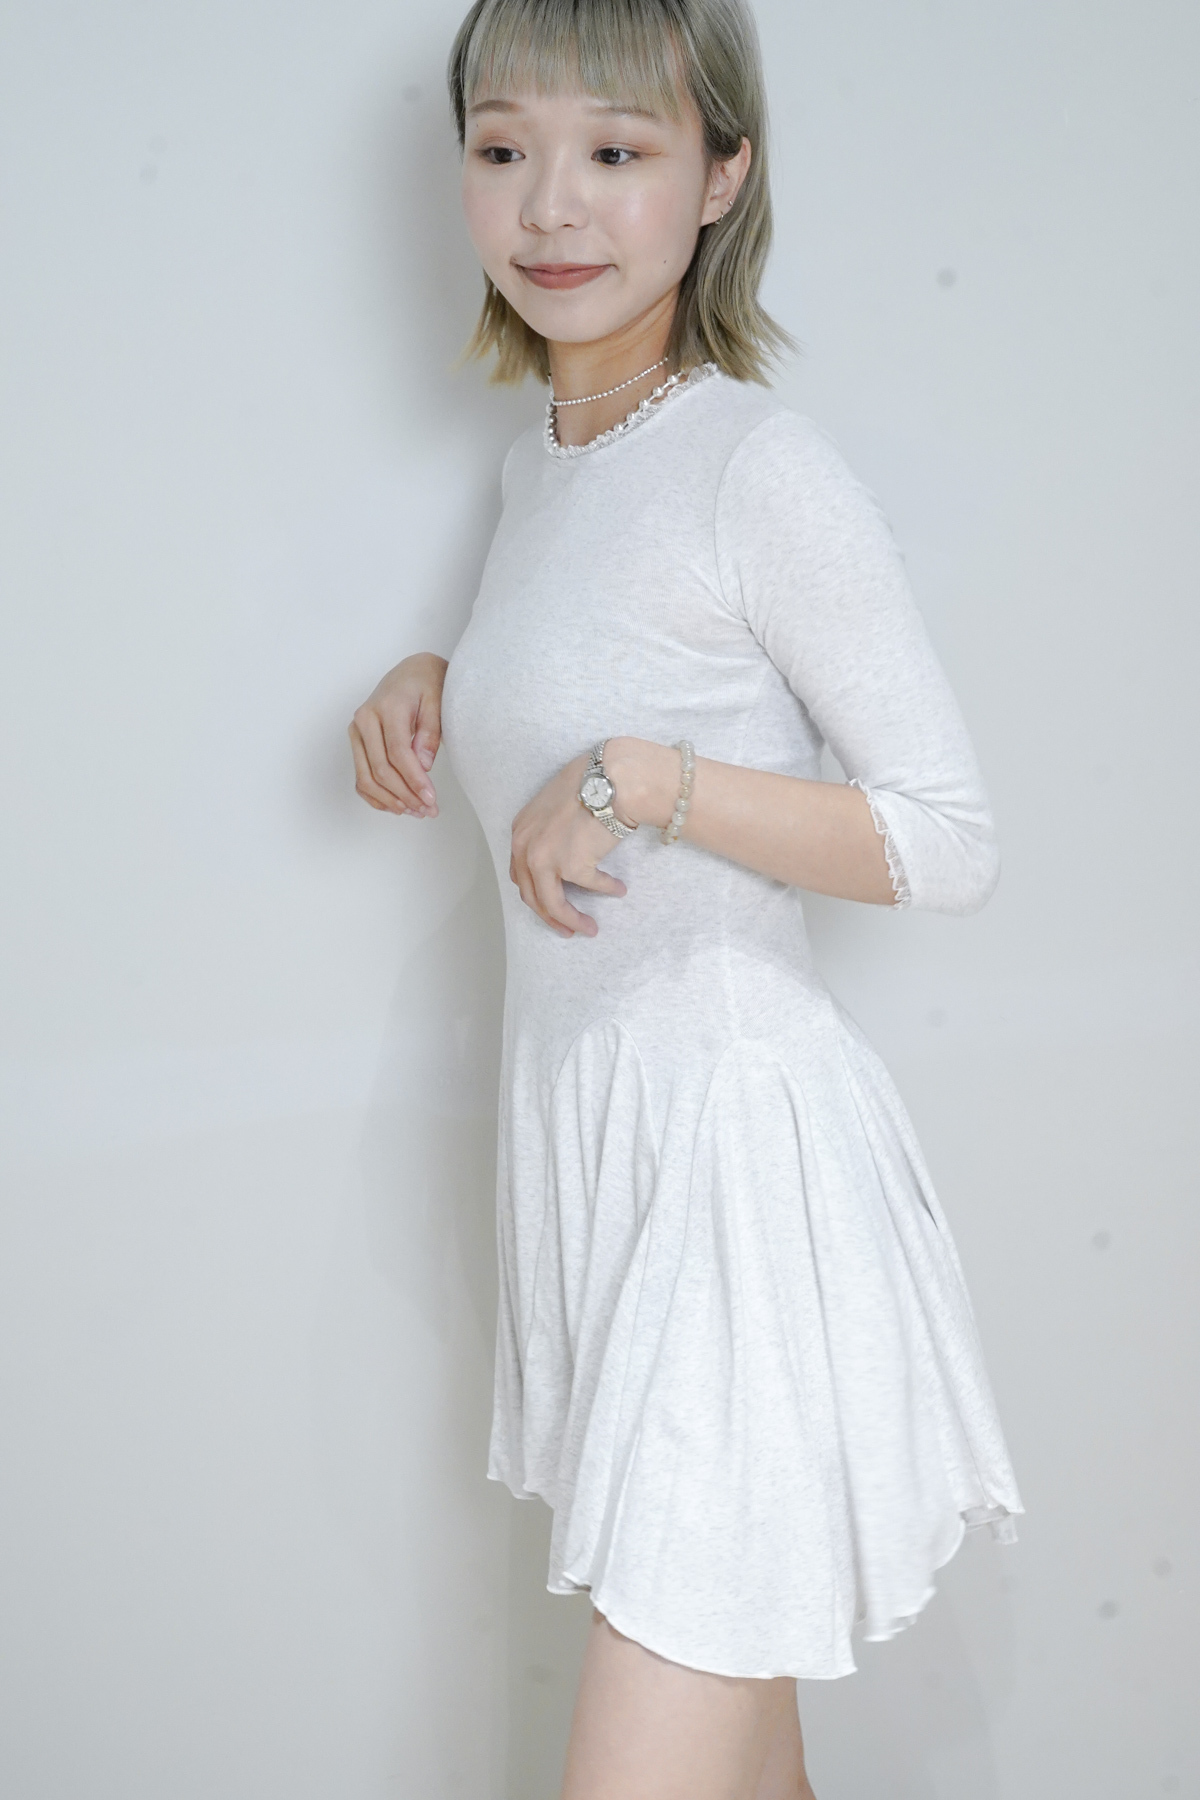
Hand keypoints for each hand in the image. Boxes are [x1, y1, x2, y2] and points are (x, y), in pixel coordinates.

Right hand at [349, 653, 446, 816]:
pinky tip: (398, 806)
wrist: (411, 673)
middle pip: (380, 770)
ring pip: (366, 777)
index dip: (414, 780)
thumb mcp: (438, 701)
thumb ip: (430, 731)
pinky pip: (361, 777)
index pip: (398, 753)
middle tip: (428, 810)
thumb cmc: (427, 685)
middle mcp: (364, 720)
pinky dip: (376, 797)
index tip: (431, 799)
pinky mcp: (357, 743)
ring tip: (416, 812)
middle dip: (406, 795)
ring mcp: (356, 732)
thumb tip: (423, 765)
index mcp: (386, 707)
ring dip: (391, 801)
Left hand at [510, 754, 631, 937]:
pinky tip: (618, 889)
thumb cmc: (590, 783)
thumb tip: (561, 853)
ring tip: (589, 928)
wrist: (611, 778)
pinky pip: (591, 886)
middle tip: (567, 929)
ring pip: (552, 904)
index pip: (520, 873)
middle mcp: (525, 848)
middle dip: (549, 916)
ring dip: (572, 920)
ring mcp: (546, 859)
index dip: (535, 893)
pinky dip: (606, 889)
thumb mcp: (553, 806)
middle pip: (531, 895)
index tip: (549, 905)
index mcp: (519, 832)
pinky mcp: (573, 866)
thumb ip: (548, 832)